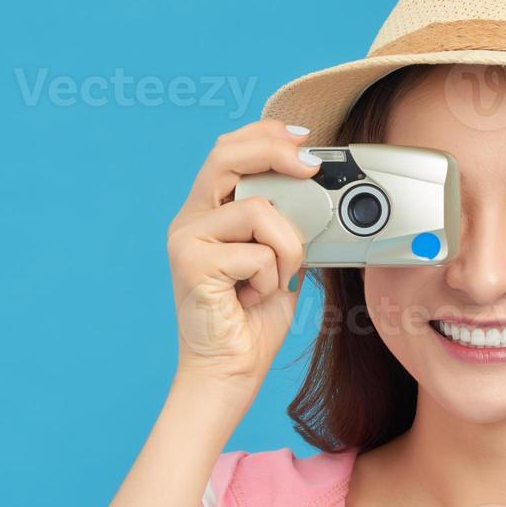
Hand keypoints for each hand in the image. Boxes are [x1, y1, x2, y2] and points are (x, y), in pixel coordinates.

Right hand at [166, 119, 321, 392]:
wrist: (230, 371)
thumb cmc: (254, 320)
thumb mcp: (280, 258)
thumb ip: (286, 224)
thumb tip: (318, 192)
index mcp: (208, 212)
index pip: (229, 152)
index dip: (265, 135)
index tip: (304, 137)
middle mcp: (191, 219)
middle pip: (228, 156)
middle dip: (277, 154)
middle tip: (313, 167)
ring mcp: (187, 239)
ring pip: (259, 210)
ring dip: (287, 247)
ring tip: (274, 279)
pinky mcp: (192, 264)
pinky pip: (258, 252)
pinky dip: (272, 278)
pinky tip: (253, 299)